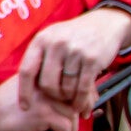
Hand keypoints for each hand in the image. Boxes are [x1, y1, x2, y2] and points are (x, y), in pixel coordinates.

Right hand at [0, 74, 82, 130]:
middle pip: (78, 95)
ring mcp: (47, 99)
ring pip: (74, 113)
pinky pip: (66, 126)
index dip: (85, 92)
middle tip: (83, 118)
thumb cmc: (8, 102)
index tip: (87, 103)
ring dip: (75, 126)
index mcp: (45, 74)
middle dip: (84, 109)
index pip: (76, 79)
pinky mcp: (43, 114)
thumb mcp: (29, 86)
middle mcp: (48, 83)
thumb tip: (74, 96)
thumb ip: (49, 86)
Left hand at [16, 7, 130, 115]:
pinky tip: (80, 105)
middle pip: (47, 84)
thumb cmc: (74, 37)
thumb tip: (26, 89)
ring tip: (72, 99)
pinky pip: (82, 88)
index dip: (24, 92)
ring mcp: (75, 51)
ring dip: (69, 98)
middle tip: (59, 98)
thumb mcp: (53, 38)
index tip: (25, 107)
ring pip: (66, 88)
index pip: (27, 71)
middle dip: (53, 96)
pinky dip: (81, 101)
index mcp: (42, 39)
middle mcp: (57, 43)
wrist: (106, 24)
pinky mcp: (92, 59)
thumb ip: (39, 58)